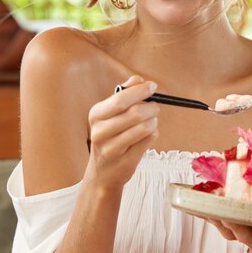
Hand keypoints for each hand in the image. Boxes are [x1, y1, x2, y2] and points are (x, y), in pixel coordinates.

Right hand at [85, 75, 158, 190]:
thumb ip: (124, 94)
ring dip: (153, 122)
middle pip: (135, 113)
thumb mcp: (110, 114)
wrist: (102, 173)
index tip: (152, 87)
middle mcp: (100, 132)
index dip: (140, 91)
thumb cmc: (109, 138)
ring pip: (144, 128)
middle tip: (155, 107)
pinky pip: (148, 141)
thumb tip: (137, 79)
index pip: (120, 99)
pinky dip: (152, 135)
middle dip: (151, 107)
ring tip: (151, 121)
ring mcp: (111, 149)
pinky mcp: (125, 162)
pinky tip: (147, 135)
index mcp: (95, 115)